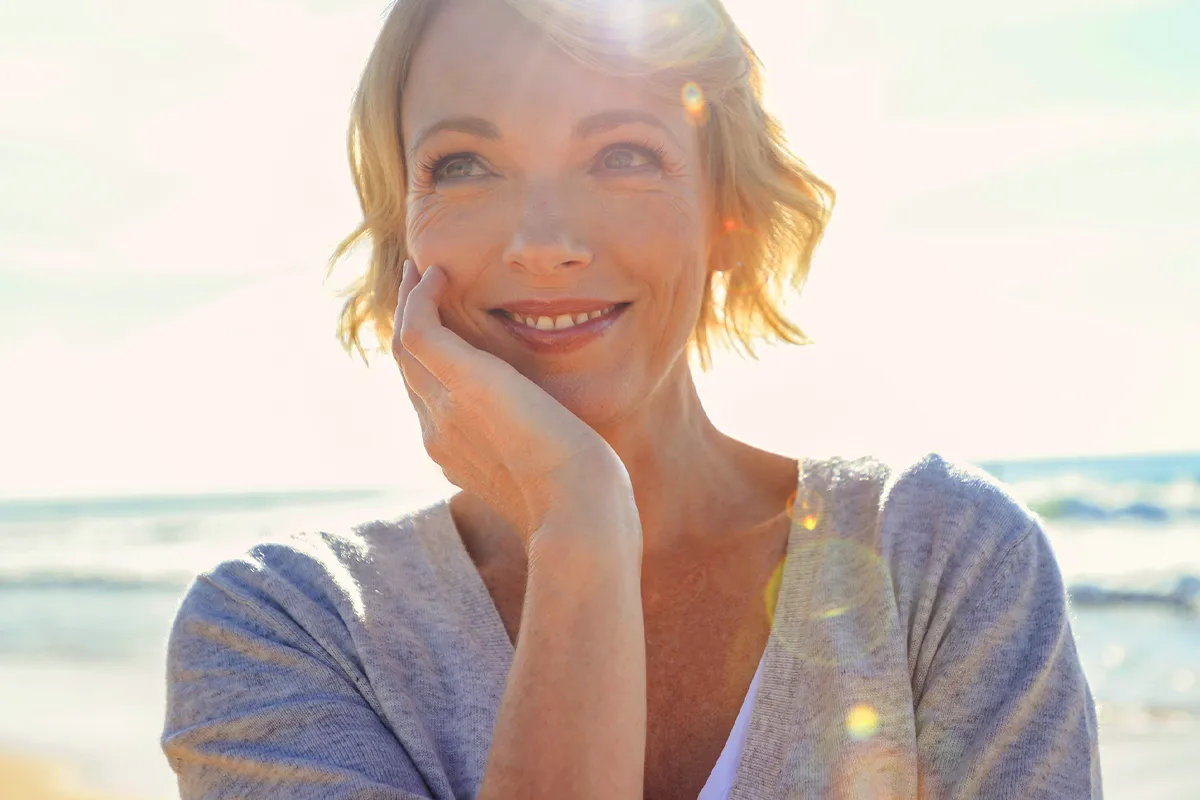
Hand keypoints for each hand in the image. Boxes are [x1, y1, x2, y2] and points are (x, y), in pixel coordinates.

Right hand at [393, 260, 629, 541]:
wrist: (577, 506)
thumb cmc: (579, 494)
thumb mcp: (546, 466)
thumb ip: (532, 445)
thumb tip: (548, 432)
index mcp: (454, 452)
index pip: (427, 395)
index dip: (430, 357)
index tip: (443, 322)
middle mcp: (437, 432)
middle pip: (408, 367)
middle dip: (411, 321)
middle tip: (420, 281)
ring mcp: (442, 409)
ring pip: (404, 344)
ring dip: (409, 300)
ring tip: (423, 268)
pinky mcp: (461, 383)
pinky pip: (418, 329)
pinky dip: (422, 298)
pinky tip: (442, 274)